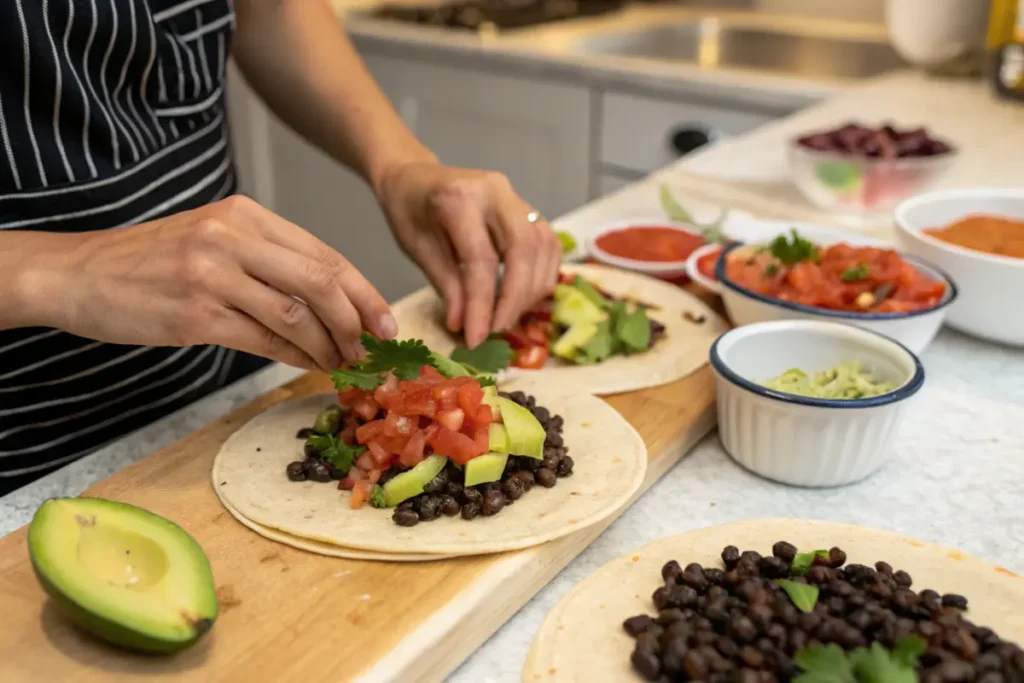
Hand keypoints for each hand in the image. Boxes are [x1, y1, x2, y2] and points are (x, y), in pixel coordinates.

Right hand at [22, 195, 394, 369]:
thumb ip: (268, 262)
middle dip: (356, 321)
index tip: (384, 321)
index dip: (363, 292)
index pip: (324, 254)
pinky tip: (309, 365)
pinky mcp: (196, 313)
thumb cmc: (152, 261)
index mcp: (245, 214)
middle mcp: (232, 236)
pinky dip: (295, 356)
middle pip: (320, 282)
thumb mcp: (213, 240)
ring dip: (328, 346)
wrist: (80, 274)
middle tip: (371, 350)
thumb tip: (330, 305)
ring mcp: (213, 274)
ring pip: (296, 314)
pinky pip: (264, 339)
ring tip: (341, 364)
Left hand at [376, 163, 561, 346]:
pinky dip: (542, 274)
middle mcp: (496, 192)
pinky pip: (548, 243)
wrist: (414, 175)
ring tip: (509, 316)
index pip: (481, 260)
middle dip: (515, 298)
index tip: (475, 338)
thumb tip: (465, 325)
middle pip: (523, 250)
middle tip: (497, 329)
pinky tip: (524, 296)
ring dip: (532, 289)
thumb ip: (446, 285)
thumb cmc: (409, 210)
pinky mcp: (527, 207)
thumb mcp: (417, 248)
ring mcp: (516, 196)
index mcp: (460, 198)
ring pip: (544, 246)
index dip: (481, 305)